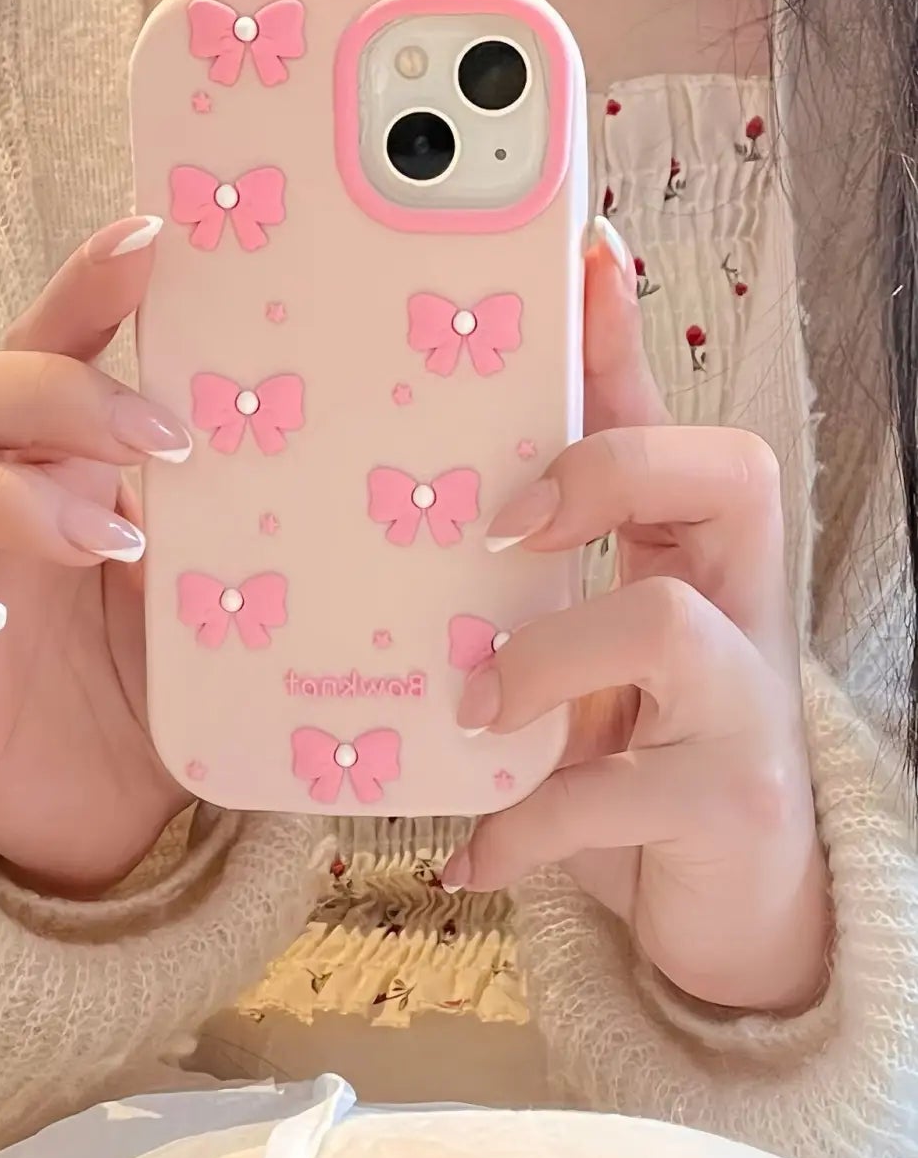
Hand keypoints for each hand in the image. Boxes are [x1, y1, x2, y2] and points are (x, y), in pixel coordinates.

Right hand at [0, 217, 187, 894]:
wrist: (122, 813)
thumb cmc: (159, 678)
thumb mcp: (203, 578)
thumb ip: (218, 500)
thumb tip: (305, 415)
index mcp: (44, 462)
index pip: (39, 348)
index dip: (81, 289)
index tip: (153, 239)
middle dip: (40, 394)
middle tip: (157, 445)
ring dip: (3, 495)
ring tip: (107, 542)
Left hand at [443, 222, 831, 1014]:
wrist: (723, 902)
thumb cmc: (634, 755)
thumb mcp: (575, 654)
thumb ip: (518, 586)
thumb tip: (414, 520)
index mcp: (685, 560)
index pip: (662, 421)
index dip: (619, 339)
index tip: (577, 256)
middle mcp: (733, 610)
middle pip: (724, 472)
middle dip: (604, 470)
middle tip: (499, 528)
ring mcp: (743, 707)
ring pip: (657, 627)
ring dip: (537, 664)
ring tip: (470, 712)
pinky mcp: (726, 805)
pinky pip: (607, 796)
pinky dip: (519, 828)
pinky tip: (464, 858)